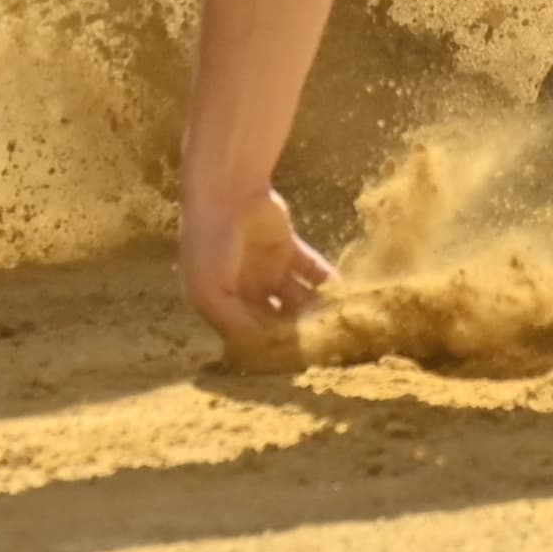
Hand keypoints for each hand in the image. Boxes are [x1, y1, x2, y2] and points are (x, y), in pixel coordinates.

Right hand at [178, 186, 334, 367]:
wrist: (224, 190)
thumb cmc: (210, 245)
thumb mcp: (211, 292)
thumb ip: (235, 324)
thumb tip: (262, 351)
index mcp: (221, 304)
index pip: (251, 335)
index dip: (272, 348)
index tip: (295, 361)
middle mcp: (245, 291)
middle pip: (277, 320)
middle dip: (297, 333)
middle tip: (324, 346)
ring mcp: (267, 269)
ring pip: (297, 299)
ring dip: (315, 310)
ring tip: (338, 322)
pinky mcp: (287, 248)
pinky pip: (311, 271)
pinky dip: (327, 281)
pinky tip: (343, 294)